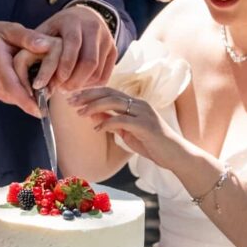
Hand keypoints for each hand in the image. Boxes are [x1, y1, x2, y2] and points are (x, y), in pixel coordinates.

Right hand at [0, 21, 56, 117]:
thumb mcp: (8, 30)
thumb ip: (27, 37)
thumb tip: (45, 45)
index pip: (12, 87)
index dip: (26, 101)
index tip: (41, 112)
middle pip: (19, 97)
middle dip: (39, 97)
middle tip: (53, 88)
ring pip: (20, 99)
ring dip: (35, 95)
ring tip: (45, 82)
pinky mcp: (1, 95)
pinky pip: (17, 98)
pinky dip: (28, 93)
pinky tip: (34, 81)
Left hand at [32, 5, 116, 92]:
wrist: (84, 16)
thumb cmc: (59, 28)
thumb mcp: (46, 31)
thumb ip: (38, 47)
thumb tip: (29, 70)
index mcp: (73, 21)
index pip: (72, 45)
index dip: (64, 66)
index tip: (54, 82)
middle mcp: (93, 28)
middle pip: (89, 61)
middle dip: (74, 80)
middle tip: (60, 91)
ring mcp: (106, 39)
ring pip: (97, 70)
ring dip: (82, 84)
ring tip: (67, 89)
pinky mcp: (113, 50)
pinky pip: (105, 74)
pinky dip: (92, 85)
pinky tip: (79, 86)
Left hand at [69, 86, 186, 169]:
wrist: (175, 155)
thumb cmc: (152, 144)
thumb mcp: (127, 132)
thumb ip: (112, 122)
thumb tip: (93, 115)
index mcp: (135, 103)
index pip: (108, 91)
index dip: (89, 92)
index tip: (72, 97)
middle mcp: (139, 104)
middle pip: (109, 92)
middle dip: (87, 95)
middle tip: (70, 101)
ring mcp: (144, 113)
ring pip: (114, 102)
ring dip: (94, 106)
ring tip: (79, 113)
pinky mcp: (146, 125)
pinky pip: (122, 120)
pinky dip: (107, 123)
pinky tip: (97, 129)